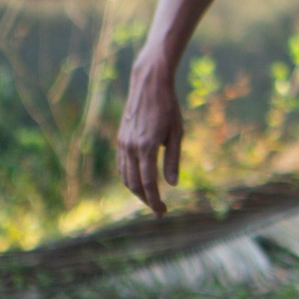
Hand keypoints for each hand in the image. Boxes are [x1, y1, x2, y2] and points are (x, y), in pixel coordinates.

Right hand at [116, 55, 184, 216]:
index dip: (154, 201)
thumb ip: (173, 159)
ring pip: (125, 176)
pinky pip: (121, 165)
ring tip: (150, 199)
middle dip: (146, 200)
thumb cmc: (168, 108)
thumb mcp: (177, 133)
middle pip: (134, 184)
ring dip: (136, 191)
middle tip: (159, 210)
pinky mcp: (120, 139)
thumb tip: (172, 184)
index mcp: (147, 147)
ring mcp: (123, 143)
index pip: (148, 183)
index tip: (162, 213)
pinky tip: (137, 183)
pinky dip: (128, 178)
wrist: (148, 85)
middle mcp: (131, 147)